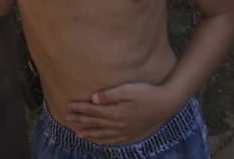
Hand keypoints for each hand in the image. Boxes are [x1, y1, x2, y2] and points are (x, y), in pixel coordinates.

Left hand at [65, 82, 179, 145]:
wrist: (166, 104)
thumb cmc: (146, 93)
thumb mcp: (127, 90)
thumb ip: (109, 95)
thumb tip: (92, 99)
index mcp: (116, 112)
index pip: (92, 111)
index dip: (79, 108)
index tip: (68, 106)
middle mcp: (119, 125)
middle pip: (95, 122)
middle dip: (80, 120)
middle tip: (67, 118)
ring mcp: (126, 131)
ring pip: (103, 134)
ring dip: (90, 133)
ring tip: (78, 134)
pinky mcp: (132, 134)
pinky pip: (115, 141)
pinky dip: (105, 142)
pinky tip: (99, 142)